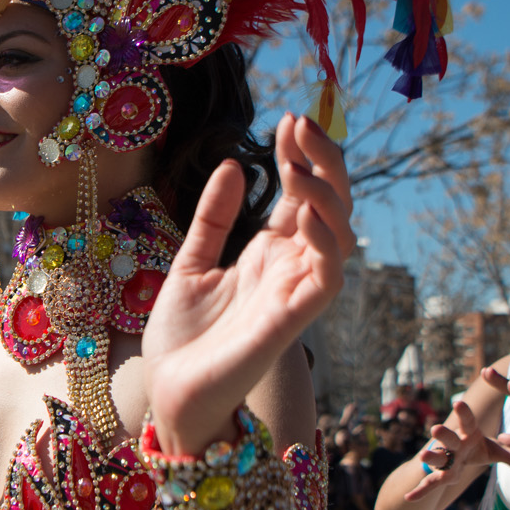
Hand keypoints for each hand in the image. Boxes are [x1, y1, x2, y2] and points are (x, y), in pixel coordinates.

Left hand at [142, 114, 351, 452]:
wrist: (170, 391)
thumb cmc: (182, 338)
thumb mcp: (190, 263)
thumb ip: (213, 218)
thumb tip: (231, 164)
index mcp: (269, 254)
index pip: (300, 195)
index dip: (300, 156)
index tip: (287, 118)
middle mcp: (290, 268)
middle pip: (329, 205)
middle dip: (323, 162)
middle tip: (301, 124)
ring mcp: (296, 292)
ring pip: (339, 234)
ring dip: (326, 194)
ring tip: (297, 165)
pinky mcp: (295, 319)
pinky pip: (328, 275)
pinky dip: (324, 241)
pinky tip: (301, 211)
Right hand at [401, 398, 509, 501]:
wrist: (454, 458)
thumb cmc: (474, 450)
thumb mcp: (495, 452)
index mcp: (467, 433)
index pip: (467, 421)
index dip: (463, 413)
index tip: (458, 404)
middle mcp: (453, 444)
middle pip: (448, 438)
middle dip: (443, 435)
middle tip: (436, 429)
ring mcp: (444, 459)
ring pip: (437, 458)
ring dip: (430, 457)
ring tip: (422, 457)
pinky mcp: (440, 475)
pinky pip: (430, 483)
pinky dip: (420, 491)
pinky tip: (409, 498)